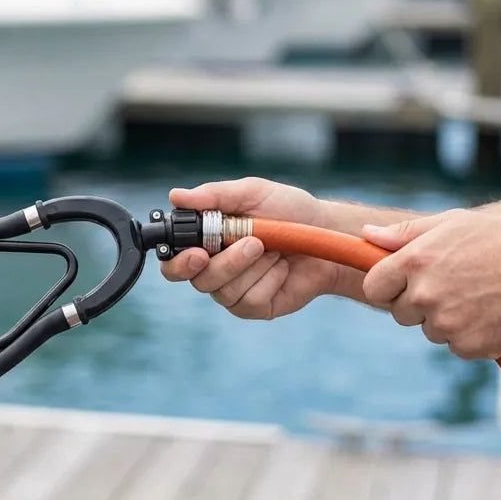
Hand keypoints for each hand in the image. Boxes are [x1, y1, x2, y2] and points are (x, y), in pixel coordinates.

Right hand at [160, 177, 340, 318]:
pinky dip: (269, 279)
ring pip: (224, 291)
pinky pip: (249, 300)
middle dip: (226, 263)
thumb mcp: (252, 193)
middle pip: (197, 279)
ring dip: (254, 266)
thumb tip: (176, 196)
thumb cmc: (289, 210)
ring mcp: (233, 290)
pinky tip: (281, 267)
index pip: (173, 261)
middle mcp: (213, 268)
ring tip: (275, 247)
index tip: (198, 253)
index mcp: (205, 241)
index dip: (178, 263)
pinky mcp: (254, 306)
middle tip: (253, 244)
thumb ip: (214, 196)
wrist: (327, 234)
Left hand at [362, 209, 500, 358]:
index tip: (401, 285)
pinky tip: (490, 314)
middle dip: (418, 303)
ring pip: (428, 330)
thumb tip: (366, 236)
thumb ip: (404, 233)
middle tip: (453, 285)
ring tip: (478, 296)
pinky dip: (469, 335)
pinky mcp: (467, 346)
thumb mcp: (452, 224)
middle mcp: (424, 293)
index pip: (373, 288)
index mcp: (414, 261)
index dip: (387, 287)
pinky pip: (454, 346)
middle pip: (399, 313)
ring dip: (446, 319)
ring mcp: (445, 323)